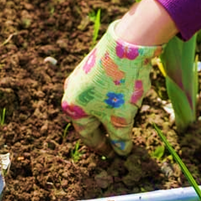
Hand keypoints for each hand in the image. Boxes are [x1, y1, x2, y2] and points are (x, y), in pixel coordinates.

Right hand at [62, 20, 162, 155]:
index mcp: (73, 108)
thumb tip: (121, 151)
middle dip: (107, 130)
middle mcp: (72, 92)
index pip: (88, 136)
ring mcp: (82, 77)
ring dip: (112, 114)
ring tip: (128, 118)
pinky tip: (128, 97)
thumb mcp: (121, 118)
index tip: (115, 155)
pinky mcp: (94, 65)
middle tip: (120, 141)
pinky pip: (103, 90)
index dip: (103, 148)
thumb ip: (120, 138)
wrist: (128, 44)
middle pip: (91, 119)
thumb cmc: (119, 85)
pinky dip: (114, 98)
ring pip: (98, 104)